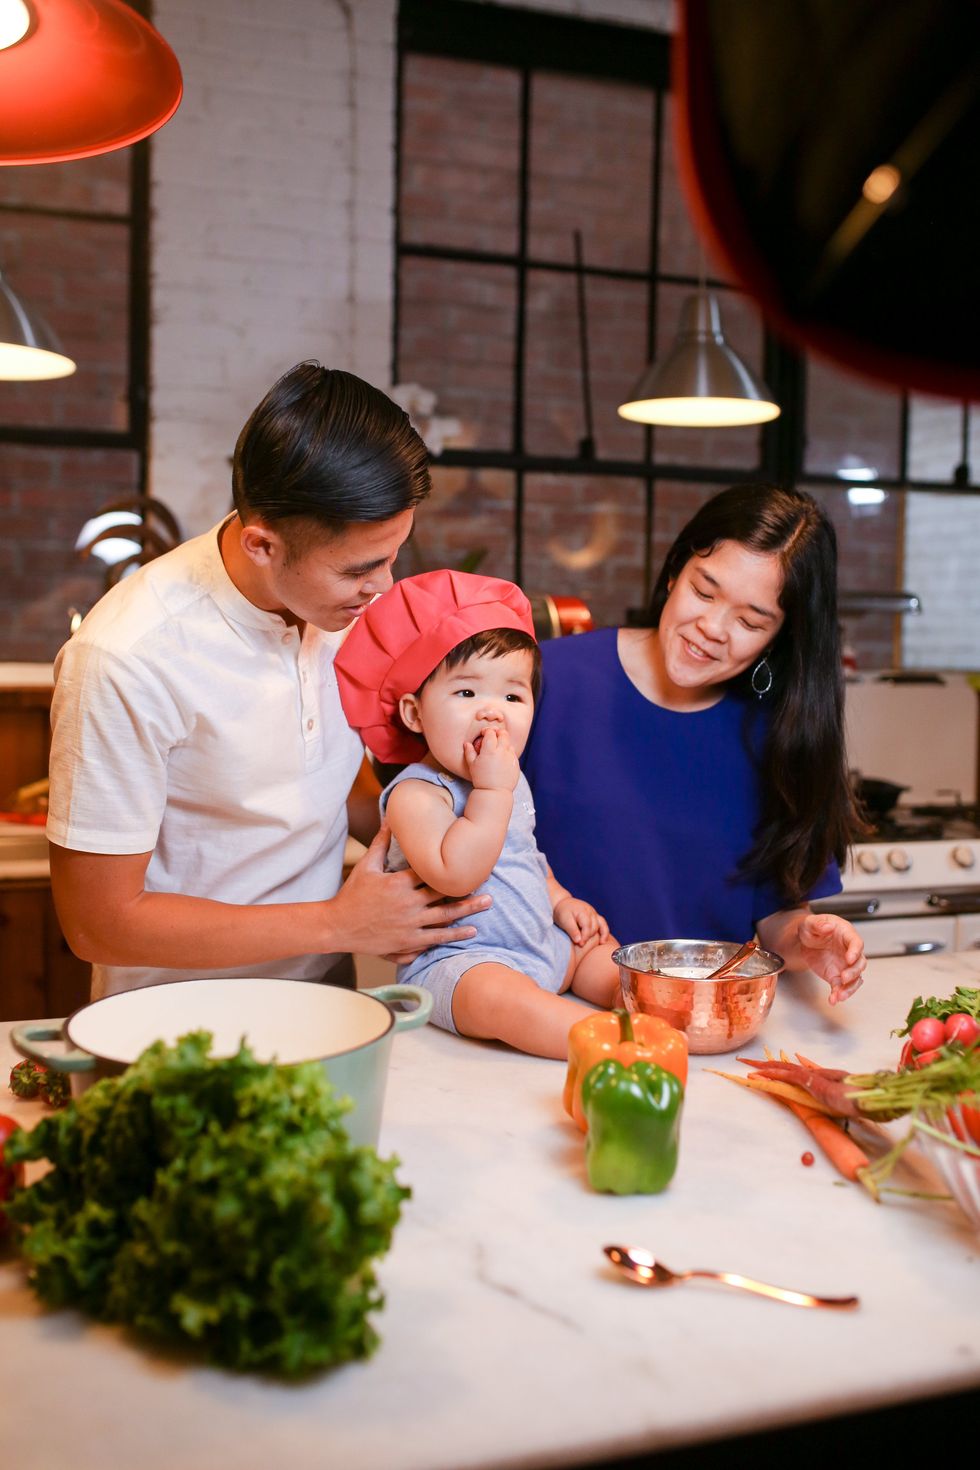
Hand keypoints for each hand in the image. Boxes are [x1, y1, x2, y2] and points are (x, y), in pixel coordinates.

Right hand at [330, 825, 491, 957]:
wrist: (338, 926)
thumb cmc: (351, 895)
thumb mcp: (366, 866)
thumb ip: (380, 843)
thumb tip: (390, 820)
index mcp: (399, 883)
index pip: (430, 872)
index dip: (450, 867)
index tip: (468, 862)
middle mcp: (408, 903)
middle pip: (443, 894)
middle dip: (467, 890)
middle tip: (490, 884)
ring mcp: (409, 924)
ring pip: (445, 916)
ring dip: (468, 910)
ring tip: (487, 904)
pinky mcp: (408, 941)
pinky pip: (435, 938)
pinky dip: (455, 934)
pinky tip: (471, 930)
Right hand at [463, 726, 519, 791]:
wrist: (494, 792)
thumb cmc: (481, 779)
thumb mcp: (472, 765)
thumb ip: (469, 752)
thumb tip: (466, 743)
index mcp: (489, 750)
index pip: (490, 733)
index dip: (487, 731)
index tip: (484, 734)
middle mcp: (502, 751)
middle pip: (503, 734)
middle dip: (498, 732)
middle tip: (493, 736)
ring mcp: (510, 757)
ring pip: (509, 743)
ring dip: (503, 743)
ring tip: (497, 749)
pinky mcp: (516, 764)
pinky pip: (513, 753)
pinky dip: (508, 752)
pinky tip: (502, 759)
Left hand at [553, 895, 608, 945]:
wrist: (562, 903)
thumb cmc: (562, 912)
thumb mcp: (564, 920)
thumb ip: (572, 930)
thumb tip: (579, 941)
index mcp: (583, 911)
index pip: (587, 926)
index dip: (585, 937)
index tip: (580, 944)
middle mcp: (591, 912)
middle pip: (594, 927)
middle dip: (589, 937)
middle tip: (581, 945)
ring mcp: (594, 913)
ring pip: (601, 925)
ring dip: (600, 935)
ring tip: (599, 944)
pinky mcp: (595, 916)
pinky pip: (603, 924)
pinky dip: (604, 932)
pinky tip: (602, 941)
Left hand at [795, 913, 865, 1004]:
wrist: (804, 941)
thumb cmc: (812, 928)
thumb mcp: (810, 923)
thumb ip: (818, 924)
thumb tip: (828, 926)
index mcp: (846, 935)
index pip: (856, 943)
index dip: (855, 951)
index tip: (849, 958)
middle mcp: (849, 952)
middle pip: (860, 963)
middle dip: (854, 972)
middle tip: (844, 977)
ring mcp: (844, 965)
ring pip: (854, 979)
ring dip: (849, 988)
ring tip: (840, 995)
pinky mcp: (836, 976)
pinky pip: (840, 987)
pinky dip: (838, 994)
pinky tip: (833, 1000)